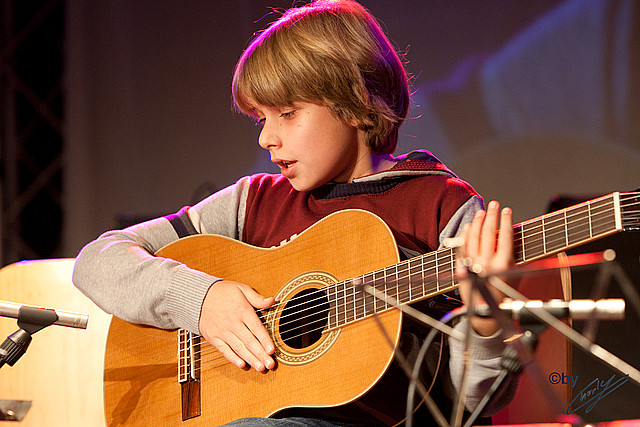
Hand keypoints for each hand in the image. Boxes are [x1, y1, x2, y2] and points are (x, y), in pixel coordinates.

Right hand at [199, 280, 275, 370]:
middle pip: (249, 341)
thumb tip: (272, 301)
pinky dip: (233, 358)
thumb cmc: (223, 292)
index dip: (264, 340)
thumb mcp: (241, 289)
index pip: (256, 327)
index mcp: (242, 310)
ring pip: (239, 348)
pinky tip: (242, 365)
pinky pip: (224, 350)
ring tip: (260, 367)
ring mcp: (222, 331)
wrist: (199, 296)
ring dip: (250, 359)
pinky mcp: (213, 338)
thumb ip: (257, 298)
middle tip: (270, 364)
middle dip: (260, 354)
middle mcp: (232, 323)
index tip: (272, 350)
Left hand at [456, 200, 513, 335]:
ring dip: (478, 222)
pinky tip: (468, 226)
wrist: (484, 312)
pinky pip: (462, 246)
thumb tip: (513, 238)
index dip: (506, 221)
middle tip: (494, 204)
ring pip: (473, 237)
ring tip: (482, 212)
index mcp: (503, 265)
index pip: (505, 237)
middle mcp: (487, 263)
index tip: (507, 210)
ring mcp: (473, 264)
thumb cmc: (503, 295)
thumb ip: (513, 257)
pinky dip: (465, 234)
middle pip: (488, 233)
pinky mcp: (462, 267)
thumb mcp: (514, 277)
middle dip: (492, 215)